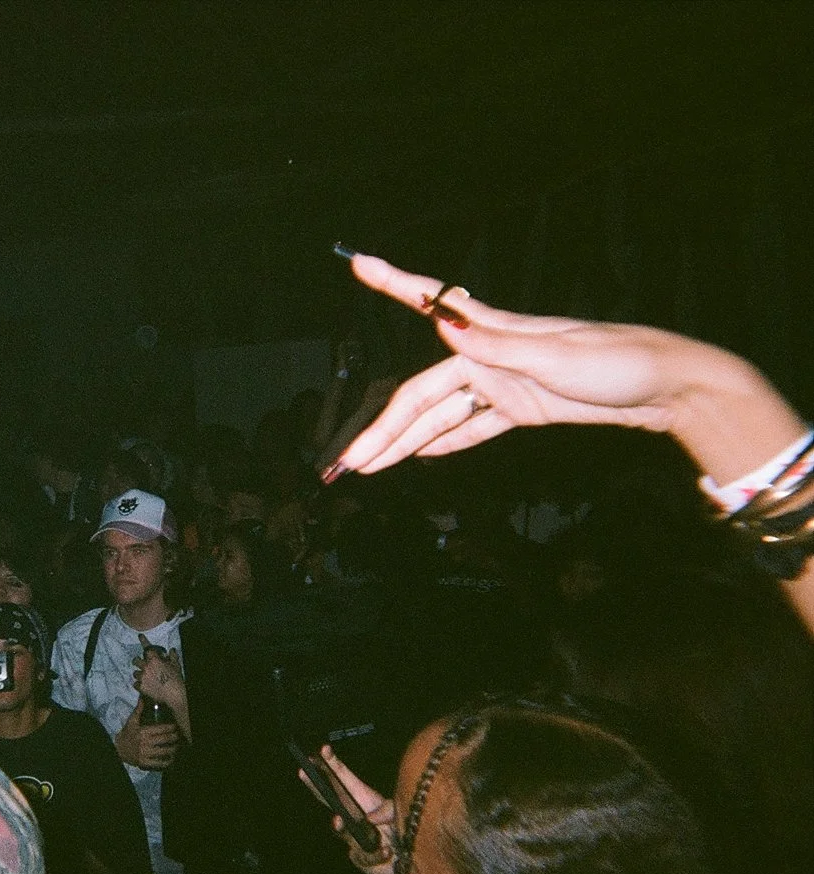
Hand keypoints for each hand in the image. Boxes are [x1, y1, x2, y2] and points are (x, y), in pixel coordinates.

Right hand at [114, 698, 178, 770]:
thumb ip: (138, 710)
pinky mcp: (144, 762)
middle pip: (165, 739)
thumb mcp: (131, 722)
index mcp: (143, 732)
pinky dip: (166, 762)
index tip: (176, 726)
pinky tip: (171, 759)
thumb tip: (142, 698)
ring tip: (177, 746)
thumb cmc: (126, 734)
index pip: (162, 729)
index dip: (171, 728)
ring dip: (173, 749)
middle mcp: (145, 742)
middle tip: (179, 736)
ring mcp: (145, 753)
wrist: (117, 749)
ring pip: (164, 751)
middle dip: (175, 737)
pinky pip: (158, 763)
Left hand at [131, 632, 184, 712]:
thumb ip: (172, 656)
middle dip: (138, 661)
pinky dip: (139, 685)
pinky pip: (135, 684)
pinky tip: (145, 686)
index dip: (143, 641)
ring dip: (139, 674)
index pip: (147, 647)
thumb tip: (172, 650)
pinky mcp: (141, 687)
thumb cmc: (176, 679)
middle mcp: (146, 666)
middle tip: (142, 664)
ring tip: (146, 678)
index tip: (140, 636)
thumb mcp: (176, 665)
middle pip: (135, 660)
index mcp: (154, 659)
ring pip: (135, 673)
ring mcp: (142, 677)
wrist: (174, 694)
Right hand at [299, 744, 397, 873]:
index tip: (324, 749)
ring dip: (339, 824)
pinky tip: (387, 851)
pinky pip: (360, 854)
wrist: (415, 864)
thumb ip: (388, 810)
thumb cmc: (409, 833)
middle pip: (330, 798)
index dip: (333, 763)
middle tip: (304, 771)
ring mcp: (354, 837)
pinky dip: (375, 853)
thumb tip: (369, 819)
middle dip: (316, 784)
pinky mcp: (359, 857)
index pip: (344, 779)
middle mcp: (355, 816)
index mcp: (365, 800)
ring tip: (339, 821)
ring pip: (339, 828)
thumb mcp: (403, 813)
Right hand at [331, 253, 791, 481]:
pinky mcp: (521, 409)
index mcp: (493, 334)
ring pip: (438, 417)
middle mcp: (488, 356)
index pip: (431, 304)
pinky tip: (418, 457)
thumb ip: (499, 346)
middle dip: (382, 429)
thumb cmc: (619, 361)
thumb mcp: (558, 356)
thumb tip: (444, 323)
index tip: (357, 262)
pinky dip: (443, 442)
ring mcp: (503, 384)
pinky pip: (471, 428)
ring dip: (404, 443)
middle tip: (346, 463)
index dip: (394, 283)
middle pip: (419, 395)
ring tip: (368, 469)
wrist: (667, 386)